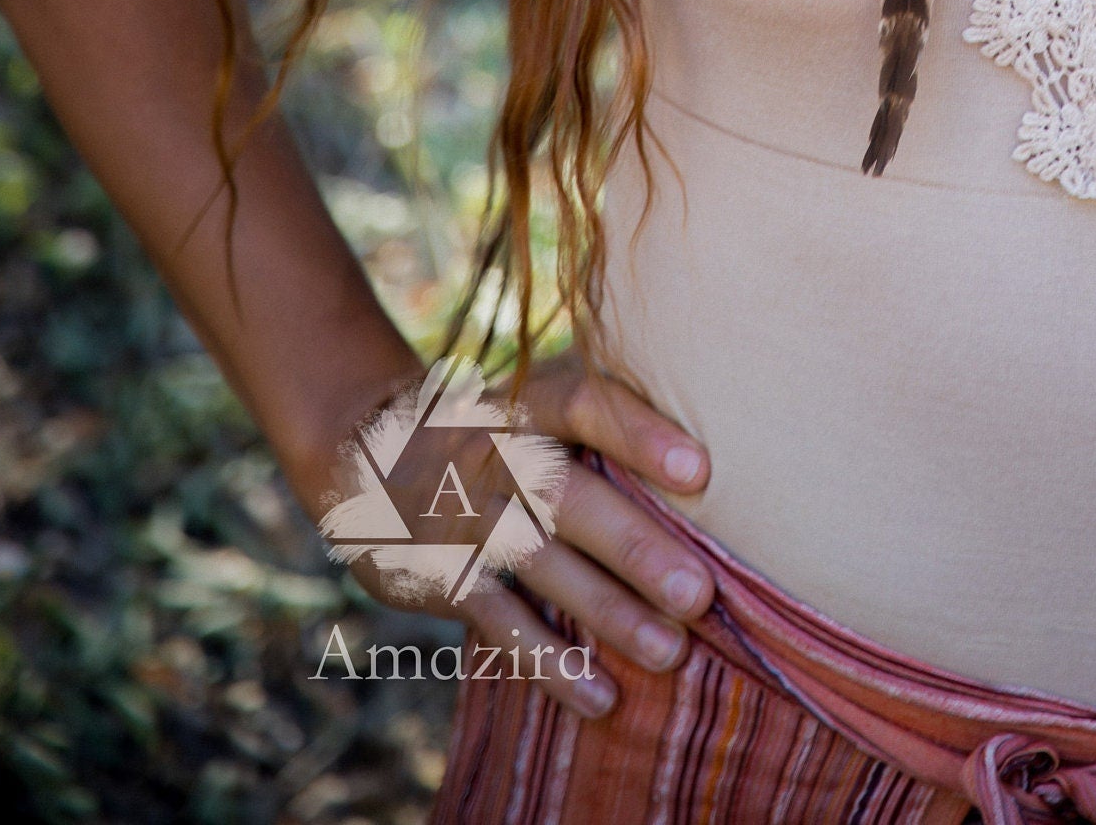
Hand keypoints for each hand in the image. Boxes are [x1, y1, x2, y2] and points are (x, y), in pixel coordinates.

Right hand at [313, 352, 713, 721]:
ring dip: (605, 612)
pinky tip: (602, 696)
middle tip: (700, 593)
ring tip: (671, 652)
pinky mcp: (440, 575)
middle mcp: (490, 453)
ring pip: (537, 565)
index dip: (639, 434)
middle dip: (633, 547)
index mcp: (526, 400)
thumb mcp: (538, 400)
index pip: (584, 403)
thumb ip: (607, 417)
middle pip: (565, 497)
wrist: (369, 451)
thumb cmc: (502, 427)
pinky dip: (550, 663)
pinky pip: (499, 624)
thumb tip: (726, 451)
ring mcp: (461, 516)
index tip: (700, 471)